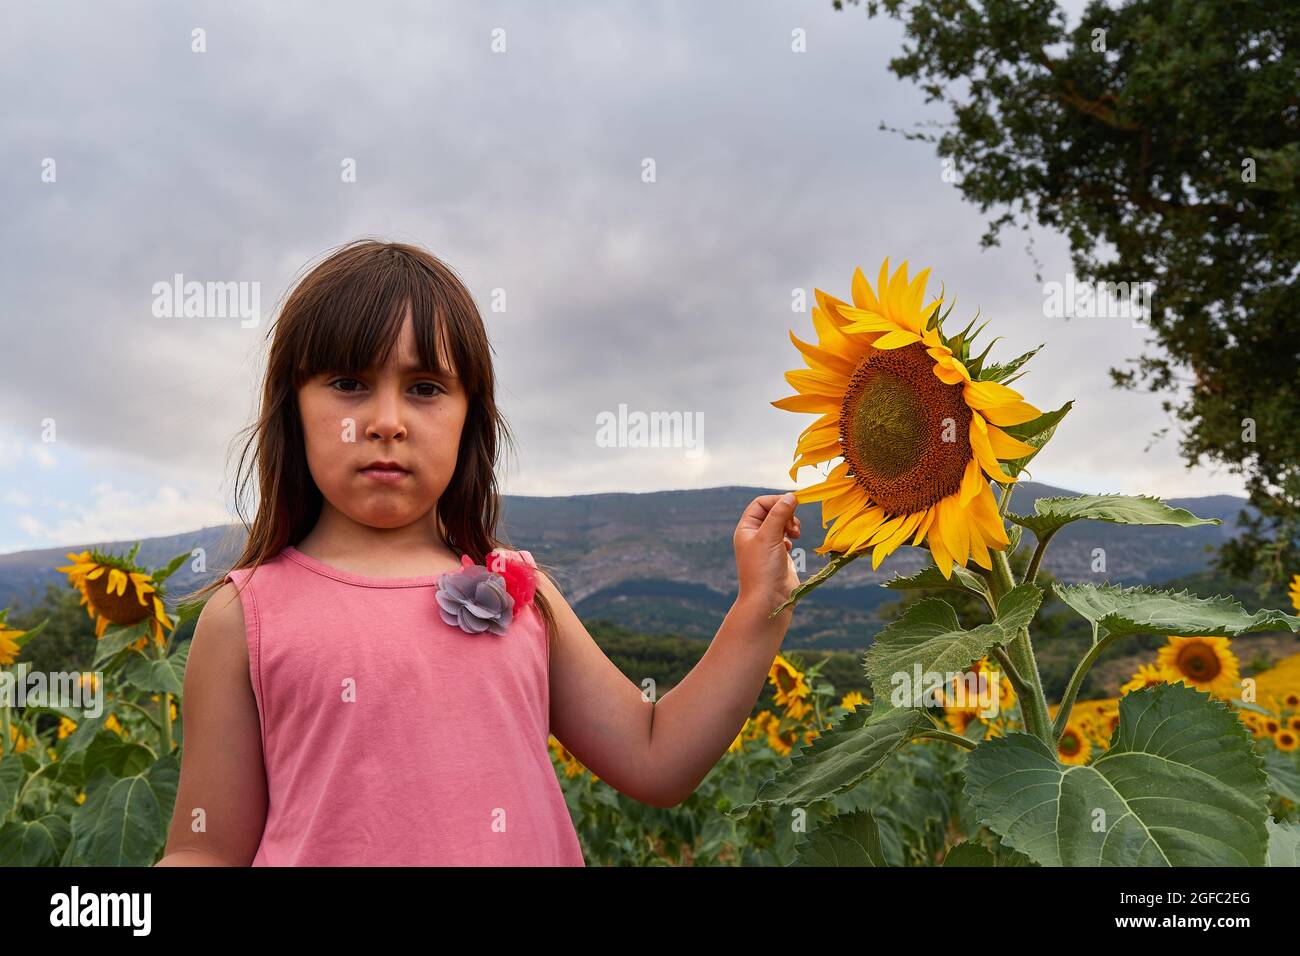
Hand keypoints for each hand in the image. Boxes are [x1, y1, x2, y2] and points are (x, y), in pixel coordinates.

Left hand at [733, 492, 801, 612]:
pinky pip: (787, 538)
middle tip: (793, 526)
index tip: (792, 505)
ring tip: (795, 534)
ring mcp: (768, 546)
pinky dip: (791, 538)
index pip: (761, 503)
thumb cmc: (763, 568)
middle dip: (786, 514)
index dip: (776, 501)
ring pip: (782, 524)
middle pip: (773, 512)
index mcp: (746, 529)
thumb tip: (790, 496)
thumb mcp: (769, 536)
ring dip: (791, 524)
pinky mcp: (779, 556)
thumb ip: (780, 514)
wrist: (768, 600)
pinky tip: (790, 548)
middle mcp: (755, 536)